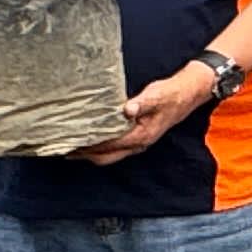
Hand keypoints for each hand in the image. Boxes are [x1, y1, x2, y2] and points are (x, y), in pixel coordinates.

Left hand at [79, 62, 214, 163]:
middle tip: (63, 150)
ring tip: (72, 148)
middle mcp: (138, 144)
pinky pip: (114, 149)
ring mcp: (138, 143)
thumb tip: (127, 109)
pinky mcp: (137, 138)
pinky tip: (91, 139)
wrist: (188, 94)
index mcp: (141, 136)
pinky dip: (100, 148)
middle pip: (105, 157)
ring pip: (109, 155)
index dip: (88, 146)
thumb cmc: (170, 94)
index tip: (70, 144)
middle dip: (84, 155)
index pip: (108, 145)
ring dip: (91, 153)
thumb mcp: (156, 95)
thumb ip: (141, 103)